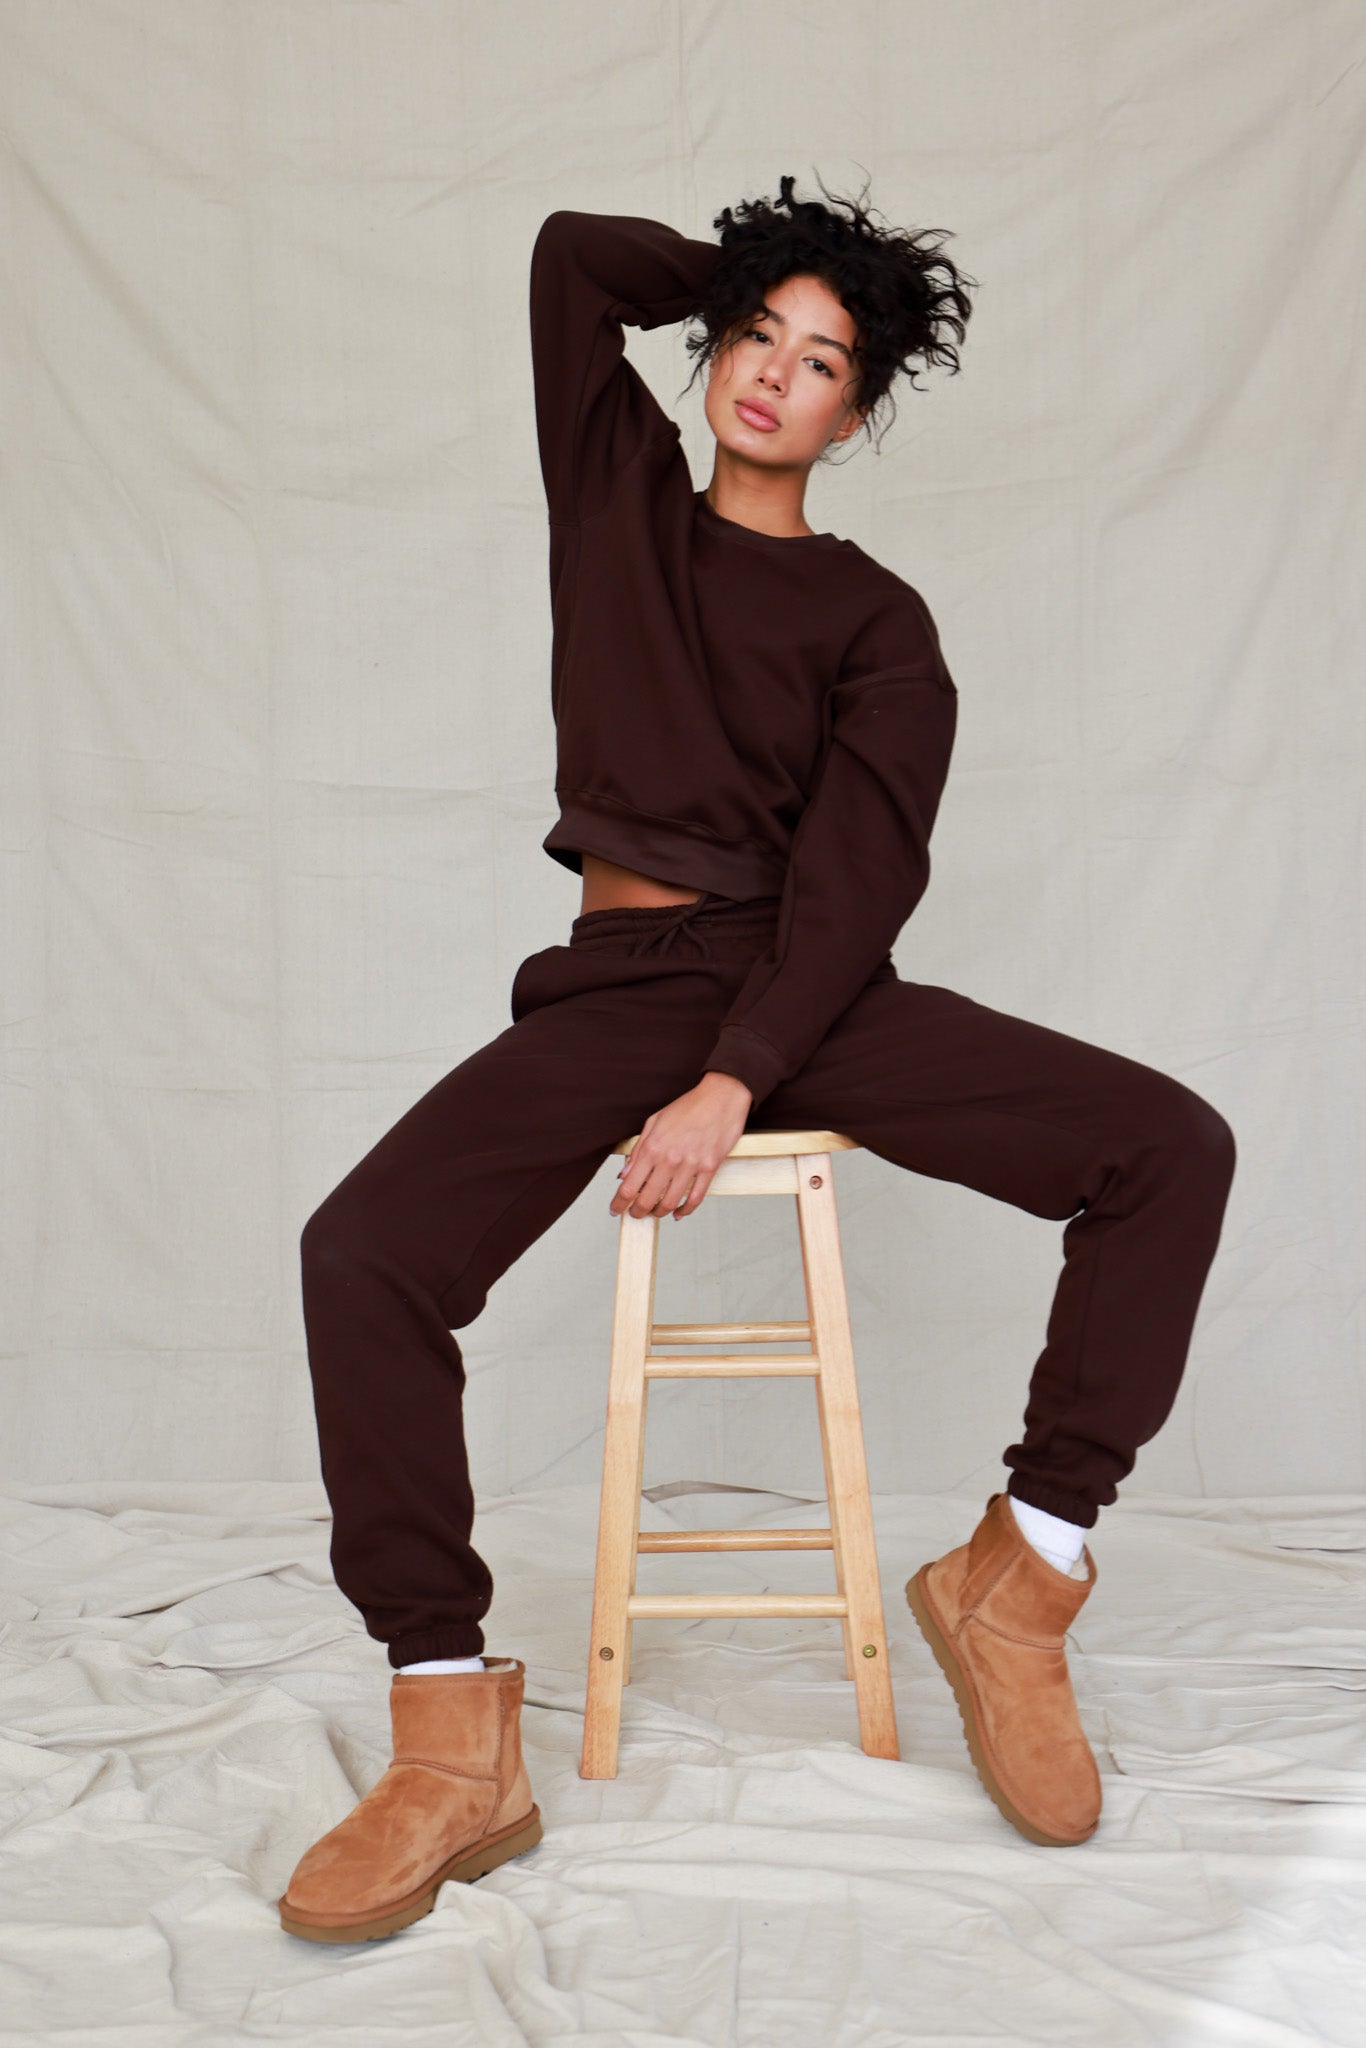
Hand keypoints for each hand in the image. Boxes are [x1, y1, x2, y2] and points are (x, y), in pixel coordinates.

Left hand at [610, 1073, 753, 1221]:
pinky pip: (696, 1198)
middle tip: (635, 1214)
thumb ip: (638, 1149)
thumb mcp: (654, 1121)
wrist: (721, 1097)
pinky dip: (685, 1210)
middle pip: (647, 1199)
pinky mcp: (710, 1168)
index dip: (619, 1203)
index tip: (615, 1209)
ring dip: (660, 1212)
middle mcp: (669, 1159)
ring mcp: (691, 1165)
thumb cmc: (688, 1107)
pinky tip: (679, 1212)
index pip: (629, 1186)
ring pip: (671, 1202)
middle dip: (637, 1212)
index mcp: (652, 1147)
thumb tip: (624, 1174)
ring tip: (656, 1212)